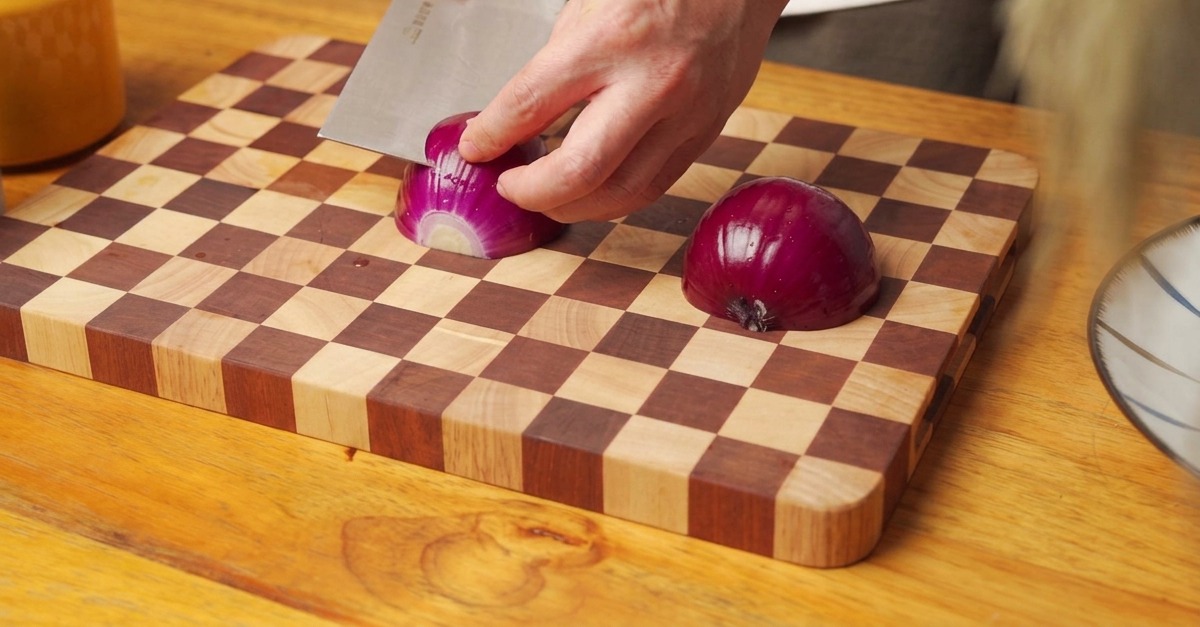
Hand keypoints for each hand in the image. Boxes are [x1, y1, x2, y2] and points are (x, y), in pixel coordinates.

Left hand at [457, 0, 788, 222]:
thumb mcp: (591, 5)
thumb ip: (555, 65)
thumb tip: (515, 118)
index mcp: (612, 38)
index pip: (530, 105)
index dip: (491, 135)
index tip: (476, 147)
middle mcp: (653, 83)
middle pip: (581, 170)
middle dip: (532, 191)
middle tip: (509, 186)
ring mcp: (686, 115)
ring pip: (621, 193)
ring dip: (573, 206)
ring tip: (546, 197)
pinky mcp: (706, 133)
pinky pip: (654, 185)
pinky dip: (614, 197)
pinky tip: (591, 191)